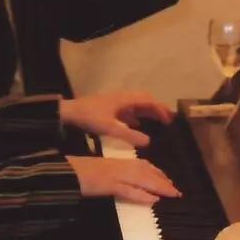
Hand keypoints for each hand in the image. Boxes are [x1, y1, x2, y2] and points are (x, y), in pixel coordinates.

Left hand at [59, 91, 173, 147]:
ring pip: (136, 105)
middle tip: (168, 119)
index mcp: (125, 99)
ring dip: (147, 112)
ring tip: (158, 122)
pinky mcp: (110, 107)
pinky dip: (136, 116)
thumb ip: (129, 135)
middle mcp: (122, 97)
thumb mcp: (110, 128)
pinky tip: (137, 125)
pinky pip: (128, 110)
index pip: (148, 101)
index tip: (169, 120)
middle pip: (144, 100)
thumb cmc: (90, 117)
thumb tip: (148, 142)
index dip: (160, 109)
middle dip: (157, 108)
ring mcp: (116, 102)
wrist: (70, 113)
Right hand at [68, 155, 180, 204]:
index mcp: (117, 162)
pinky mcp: (107, 185)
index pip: (141, 165)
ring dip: (158, 187)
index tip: (167, 179)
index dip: (156, 172)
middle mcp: (118, 166)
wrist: (63, 172)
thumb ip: (113, 176)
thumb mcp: (99, 171)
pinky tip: (152, 200)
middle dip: (162, 181)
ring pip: (141, 180)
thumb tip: (126, 184)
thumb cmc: (78, 171)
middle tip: (176, 190)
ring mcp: (114, 175)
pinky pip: (127, 191)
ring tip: (172, 194)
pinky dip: (141, 195)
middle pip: (146, 172)